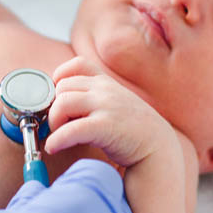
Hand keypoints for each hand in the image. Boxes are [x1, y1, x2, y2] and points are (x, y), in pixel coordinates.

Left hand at [46, 57, 176, 168]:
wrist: (158, 147)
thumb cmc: (132, 128)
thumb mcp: (116, 102)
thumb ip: (96, 96)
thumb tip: (63, 101)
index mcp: (107, 82)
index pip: (77, 65)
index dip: (61, 78)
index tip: (57, 96)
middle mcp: (105, 90)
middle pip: (62, 87)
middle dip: (54, 106)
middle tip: (59, 124)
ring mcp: (106, 106)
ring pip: (62, 103)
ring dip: (54, 121)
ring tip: (58, 135)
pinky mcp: (105, 127)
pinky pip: (71, 130)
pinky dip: (56, 140)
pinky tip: (54, 147)